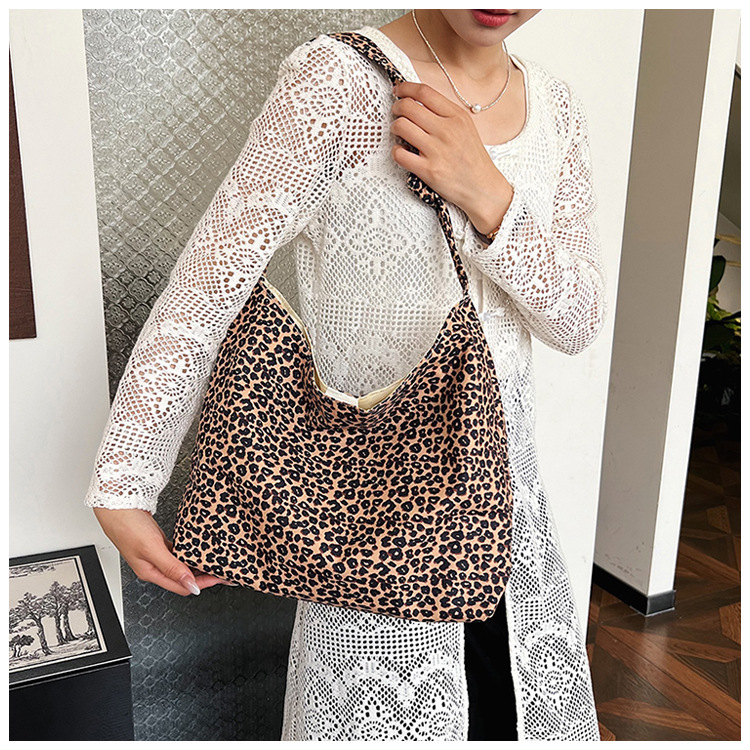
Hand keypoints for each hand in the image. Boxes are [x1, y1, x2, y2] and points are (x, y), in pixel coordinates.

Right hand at [92, 507, 233, 595]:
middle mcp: (154, 566)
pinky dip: (188, 554)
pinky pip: (177, 553)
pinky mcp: (157, 543)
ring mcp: (156, 554)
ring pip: (181, 566)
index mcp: (151, 572)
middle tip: (223, 571)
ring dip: (197, 566)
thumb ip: (172, 567)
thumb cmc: (127, 526)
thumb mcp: (152, 548)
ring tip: (214, 562)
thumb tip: (191, 585)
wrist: (116, 505)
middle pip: (184, 578)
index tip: (220, 578)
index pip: (183, 586)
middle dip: (204, 577)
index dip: (203, 584)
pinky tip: (197, 551)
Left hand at [390, 80, 513, 234]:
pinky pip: (400, 154)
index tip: (398, 90)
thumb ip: (445, 113)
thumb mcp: (466, 127)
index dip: (405, 88)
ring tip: (400, 133)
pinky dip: (396, 151)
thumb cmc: (472, 158)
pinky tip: (402, 152)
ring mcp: (437, 151)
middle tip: (397, 113)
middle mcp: (447, 130)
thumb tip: (418, 101)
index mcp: (457, 116)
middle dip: (397, 108)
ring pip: (401, 126)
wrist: (483, 188)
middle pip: (408, 107)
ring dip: (395, 128)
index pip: (424, 92)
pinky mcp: (428, 170)